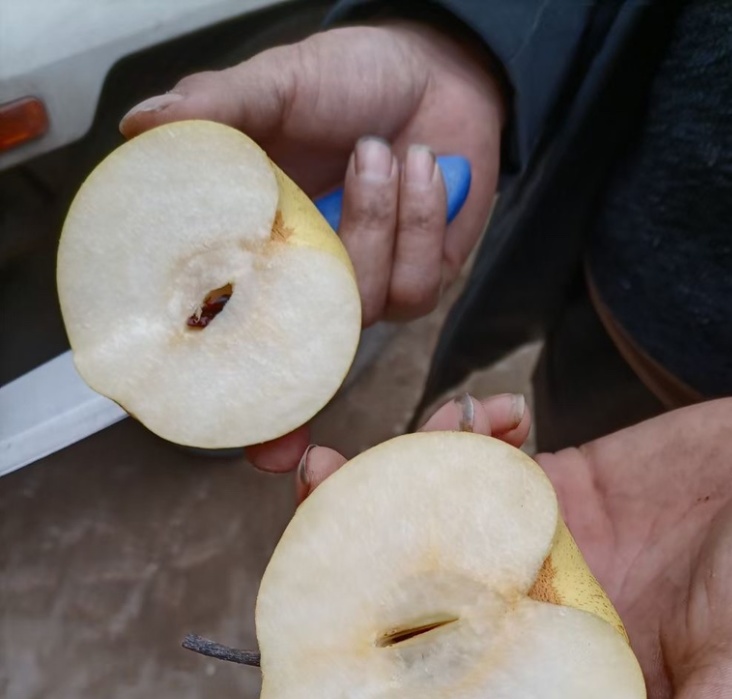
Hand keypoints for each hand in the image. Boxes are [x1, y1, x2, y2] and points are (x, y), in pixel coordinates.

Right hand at [121, 23, 503, 471]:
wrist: (436, 68)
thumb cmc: (349, 80)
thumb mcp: (276, 86)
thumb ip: (217, 111)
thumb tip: (141, 128)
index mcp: (255, 252)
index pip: (226, 338)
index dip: (224, 397)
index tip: (217, 442)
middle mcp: (305, 284)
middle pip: (292, 371)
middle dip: (291, 406)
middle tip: (279, 427)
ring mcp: (360, 289)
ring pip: (358, 312)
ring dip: (372, 224)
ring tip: (376, 149)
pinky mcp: (418, 281)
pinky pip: (414, 286)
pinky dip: (420, 218)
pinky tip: (419, 163)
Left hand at [298, 390, 731, 698]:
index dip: (380, 695)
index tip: (313, 653)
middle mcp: (544, 639)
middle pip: (421, 620)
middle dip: (351, 573)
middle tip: (309, 518)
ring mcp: (542, 562)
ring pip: (434, 537)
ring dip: (385, 493)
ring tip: (349, 459)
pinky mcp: (556, 493)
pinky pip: (482, 469)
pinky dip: (462, 438)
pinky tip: (479, 416)